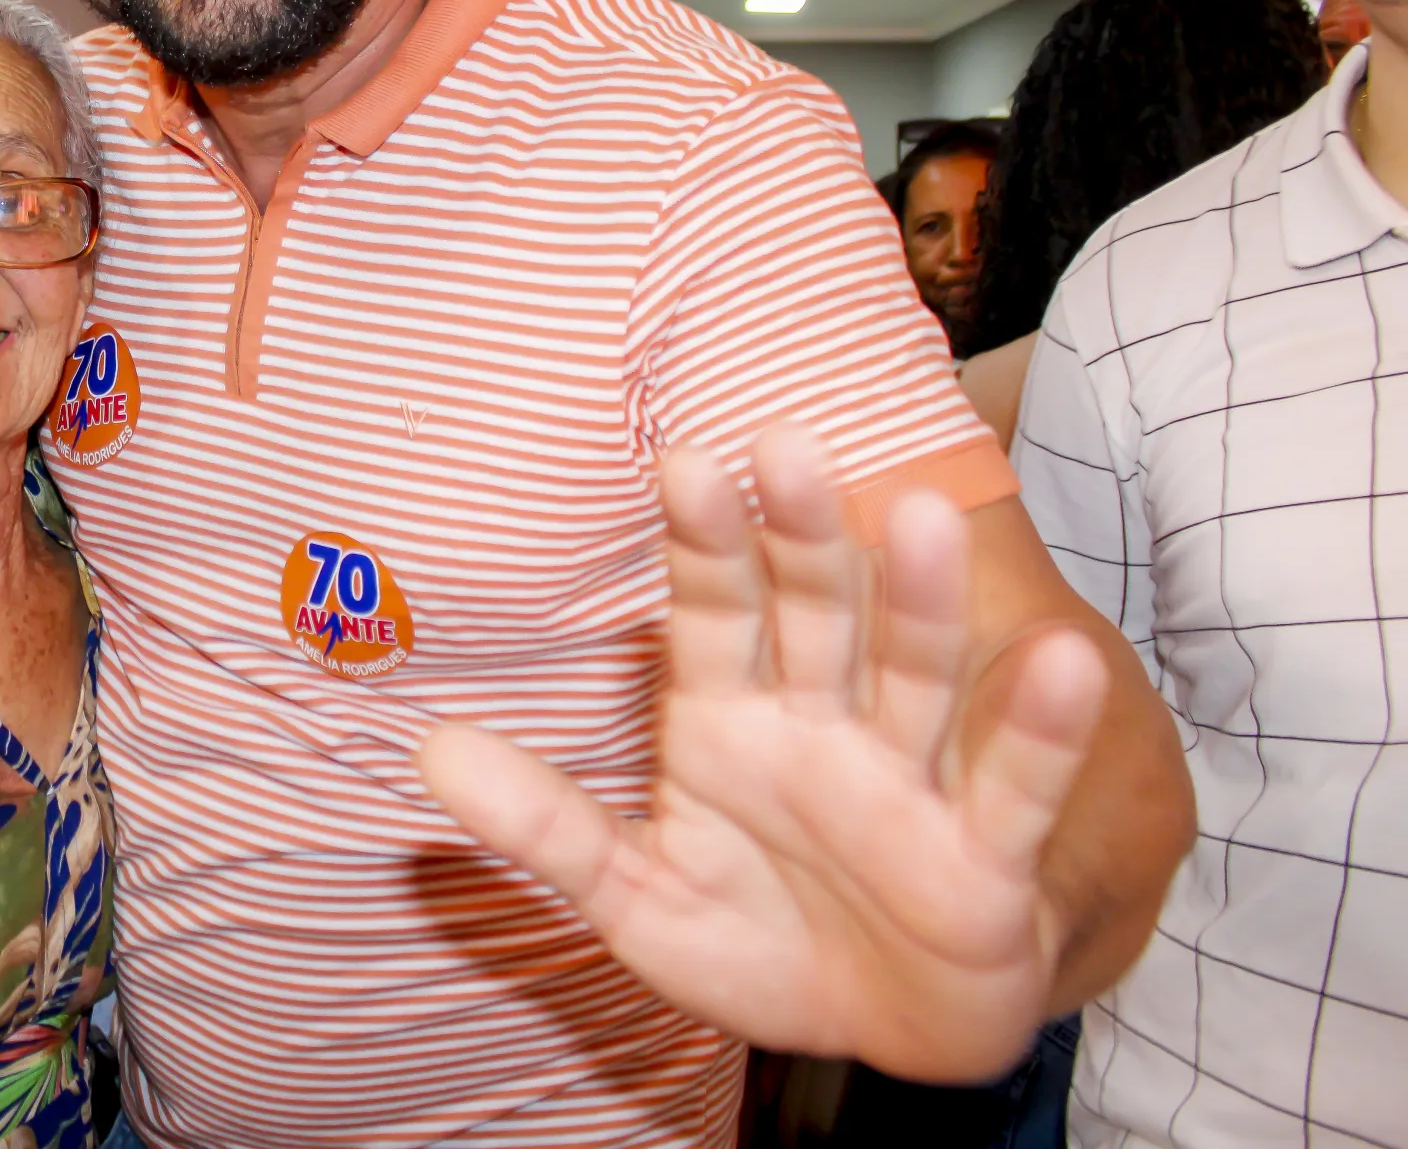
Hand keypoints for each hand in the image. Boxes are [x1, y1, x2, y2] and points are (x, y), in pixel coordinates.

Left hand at [418, 424, 1109, 1083]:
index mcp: (731, 717)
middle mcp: (822, 724)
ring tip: (920, 511)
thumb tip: (427, 755)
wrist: (874, 1036)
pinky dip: (1036, 727)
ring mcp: (907, 779)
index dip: (701, 542)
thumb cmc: (754, 941)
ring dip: (919, 600)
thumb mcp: (633, 896)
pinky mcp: (982, 853)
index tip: (684, 461)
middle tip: (787, 448)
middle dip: (802, 539)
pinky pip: (1010, 783)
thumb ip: (544, 826)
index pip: (711, 610)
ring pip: (913, 673)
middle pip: (815, 614)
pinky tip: (1057, 659)